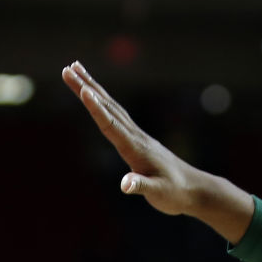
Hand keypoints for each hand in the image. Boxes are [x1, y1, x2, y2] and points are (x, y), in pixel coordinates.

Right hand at [62, 61, 255, 241]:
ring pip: (110, 106)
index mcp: (135, 148)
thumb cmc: (175, 193)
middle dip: (86, 87)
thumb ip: (141, 187)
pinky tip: (96, 95)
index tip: (84, 90)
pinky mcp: (137, 139)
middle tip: (67, 68)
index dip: (97, 109)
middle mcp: (135, 136)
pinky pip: (115, 114)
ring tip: (75, 70)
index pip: (112, 125)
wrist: (194, 188)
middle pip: (107, 107)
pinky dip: (102, 101)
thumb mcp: (158, 193)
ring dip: (92, 87)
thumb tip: (125, 185)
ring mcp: (136, 135)